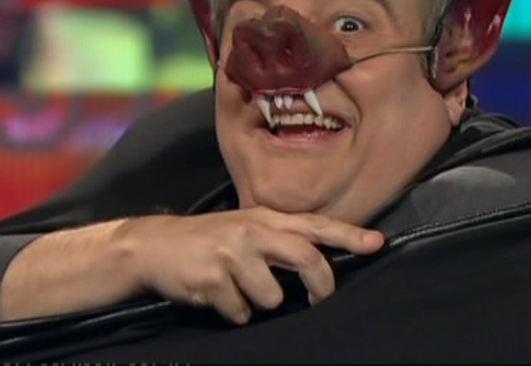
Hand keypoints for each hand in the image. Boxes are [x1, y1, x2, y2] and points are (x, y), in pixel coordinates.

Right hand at [112, 207, 384, 324]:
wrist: (153, 246)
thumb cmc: (209, 239)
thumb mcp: (245, 228)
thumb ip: (280, 238)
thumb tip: (321, 260)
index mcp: (264, 217)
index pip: (315, 224)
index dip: (348, 235)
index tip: (377, 244)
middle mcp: (252, 231)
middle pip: (306, 257)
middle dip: (320, 283)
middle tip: (319, 300)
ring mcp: (231, 254)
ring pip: (272, 297)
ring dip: (260, 303)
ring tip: (238, 289)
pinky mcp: (212, 279)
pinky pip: (240, 313)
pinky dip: (232, 313)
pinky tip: (216, 296)